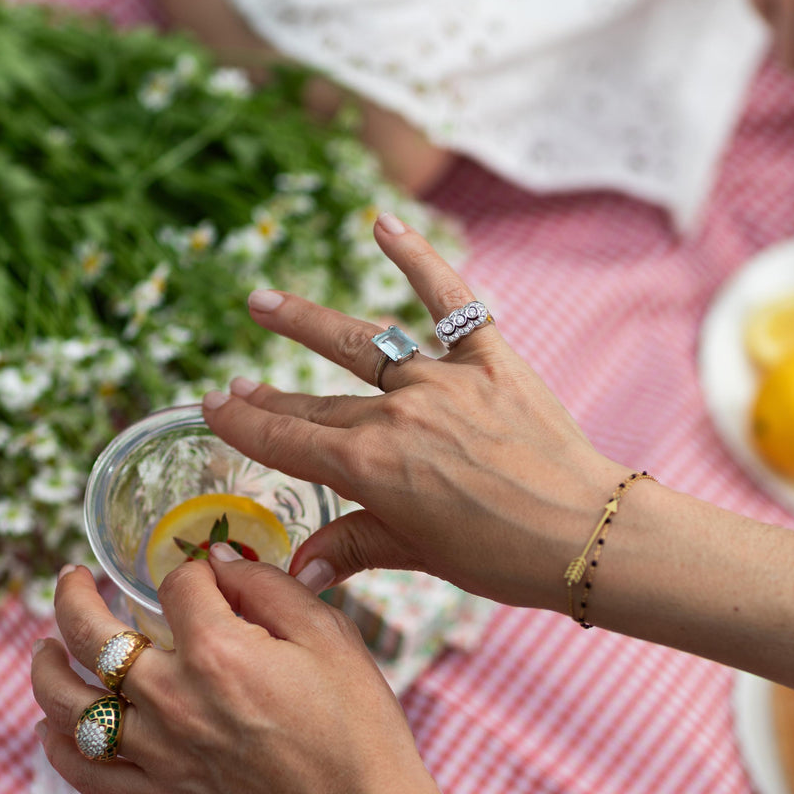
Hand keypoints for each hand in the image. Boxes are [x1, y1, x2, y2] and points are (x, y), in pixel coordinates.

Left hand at [31, 552, 455, 793]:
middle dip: (74, 596)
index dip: (191, 571)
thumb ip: (270, 589)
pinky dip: (57, 746)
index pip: (176, 585)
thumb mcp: (331, 636)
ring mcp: (158, 753)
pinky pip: (84, 771)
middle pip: (92, 634)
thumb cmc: (359, 727)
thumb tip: (220, 563)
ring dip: (47, 667)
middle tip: (72, 579)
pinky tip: (53, 725)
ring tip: (47, 646)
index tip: (204, 576)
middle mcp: (173, 699)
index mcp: (218, 651)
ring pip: (68, 704)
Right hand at [202, 216, 626, 611]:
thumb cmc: (501, 556)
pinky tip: (383, 224)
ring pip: (361, 344)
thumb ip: (352, 548)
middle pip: (316, 402)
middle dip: (267, 395)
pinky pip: (450, 303)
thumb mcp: (417, 555)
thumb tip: (298, 568)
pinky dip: (418, 259)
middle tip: (234, 383)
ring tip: (264, 303)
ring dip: (307, 324)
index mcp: (370, 468)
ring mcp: (442, 380)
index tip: (210, 408)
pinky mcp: (491, 360)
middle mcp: (396, 415)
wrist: (584, 534)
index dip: (243, 424)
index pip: (286, 441)